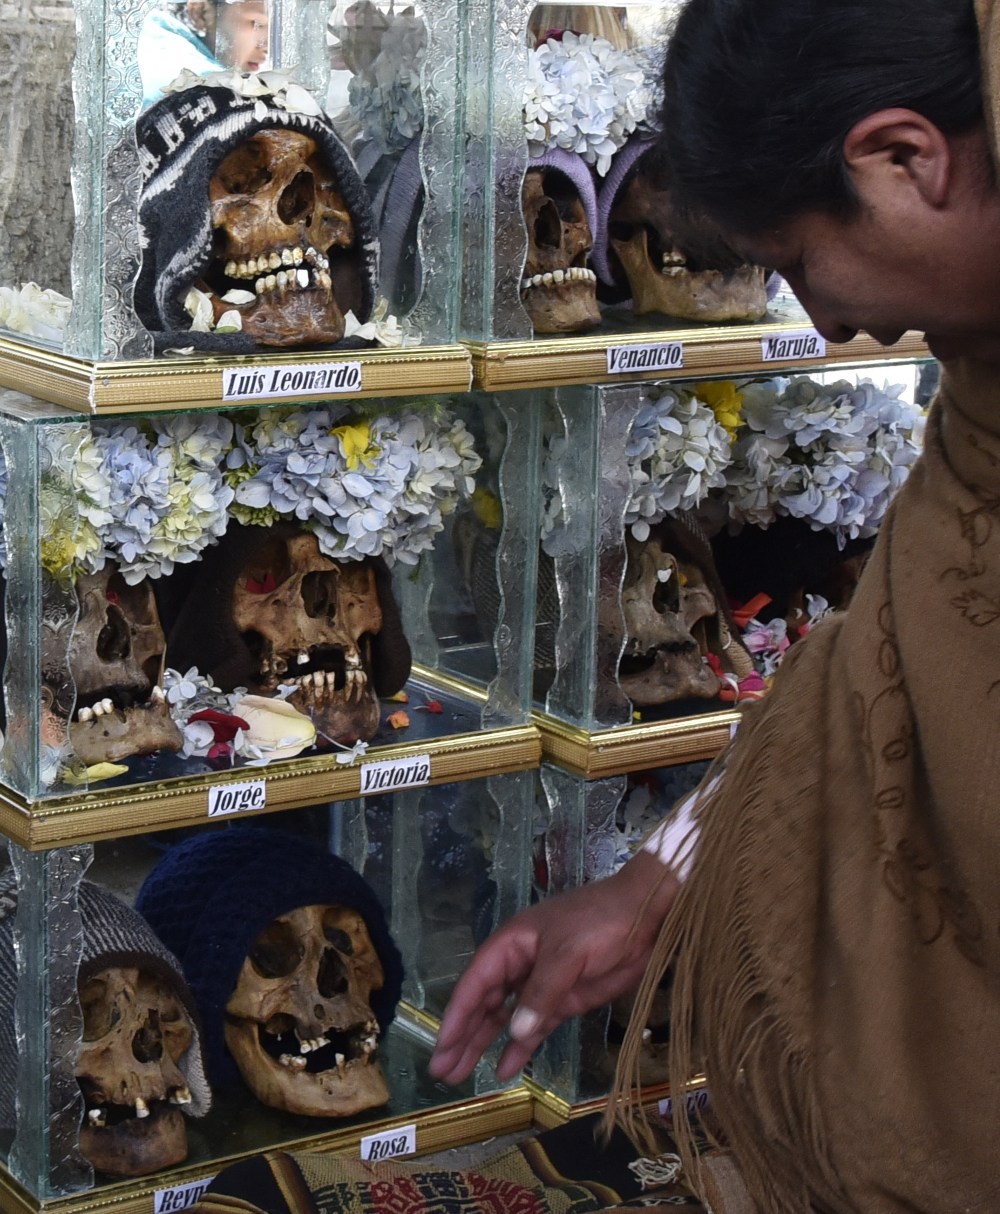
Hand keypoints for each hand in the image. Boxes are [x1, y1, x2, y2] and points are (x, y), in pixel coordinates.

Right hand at [428, 852, 678, 1084]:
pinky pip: (535, 1027)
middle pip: (484, 1005)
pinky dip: (519, 1047)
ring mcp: (542, 985)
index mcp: (511, 945)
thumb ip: (541, 993)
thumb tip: (514, 1033)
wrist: (646, 915)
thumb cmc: (600, 921)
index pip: (475, 984)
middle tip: (441, 1071)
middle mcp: (519, 966)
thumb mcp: (567, 952)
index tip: (440, 1047)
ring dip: (484, 1045)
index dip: (456, 1016)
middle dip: (462, 1037)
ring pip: (506, 1020)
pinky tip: (504, 1070)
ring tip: (459, 1076)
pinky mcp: (565, 1000)